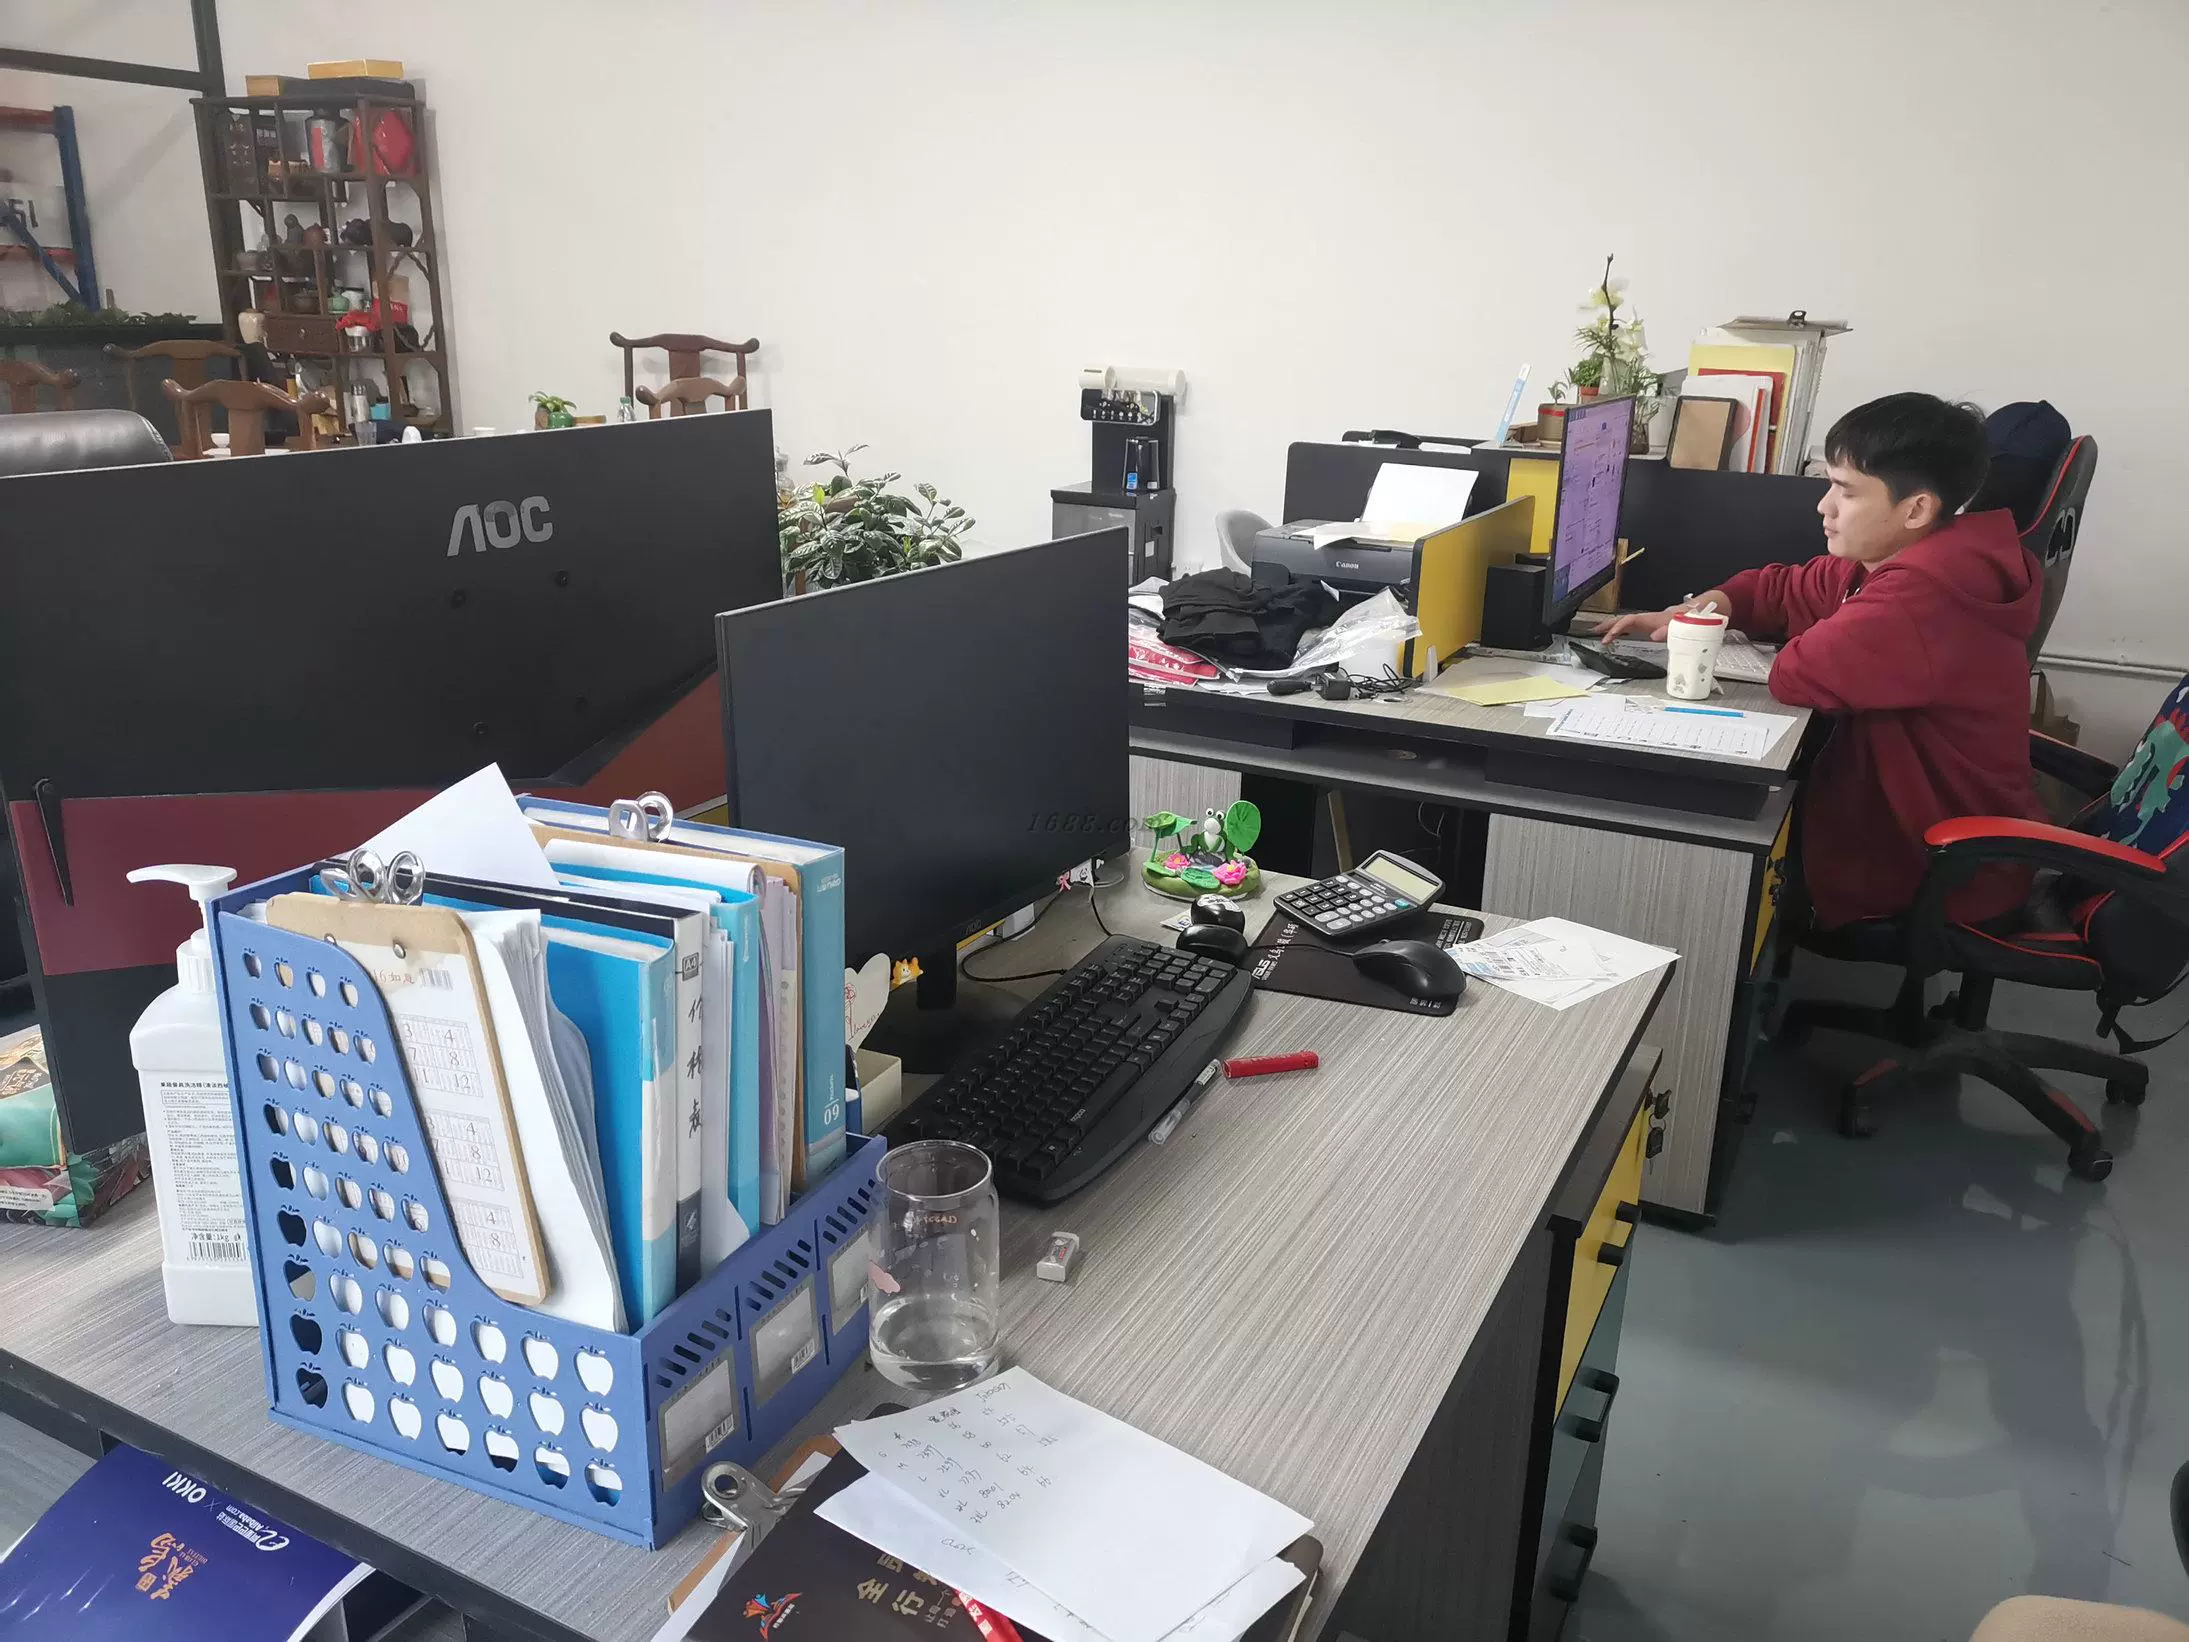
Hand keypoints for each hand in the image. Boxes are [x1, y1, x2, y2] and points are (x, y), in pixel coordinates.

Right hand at [1598, 590, 1729, 643]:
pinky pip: (1632, 628)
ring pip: (1626, 624)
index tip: (1609, 636)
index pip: (1631, 621)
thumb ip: (1670, 630)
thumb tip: (1654, 636)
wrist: (1703, 612)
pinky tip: (1613, 637)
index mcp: (1655, 618)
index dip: (1618, 627)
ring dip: (1611, 628)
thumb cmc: (1694, 617)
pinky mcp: (1651, 626)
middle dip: (1609, 626)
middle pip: (1624, 620)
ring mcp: (1649, 622)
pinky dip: (1620, 631)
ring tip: (1597, 635)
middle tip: (1594, 633)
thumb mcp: (1685, 624)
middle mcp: (1649, 619)